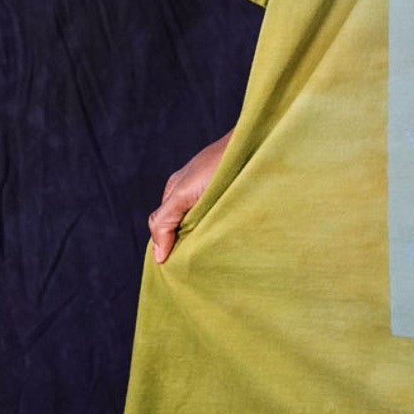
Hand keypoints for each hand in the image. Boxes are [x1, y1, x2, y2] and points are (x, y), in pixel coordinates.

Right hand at [147, 128, 233, 263]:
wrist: (255, 144)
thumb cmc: (218, 165)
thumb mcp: (183, 194)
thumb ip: (165, 221)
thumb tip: (158, 257)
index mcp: (176, 193)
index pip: (164, 229)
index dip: (170, 249)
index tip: (181, 269)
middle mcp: (192, 194)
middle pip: (185, 230)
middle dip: (191, 247)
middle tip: (202, 266)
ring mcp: (214, 196)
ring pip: (205, 228)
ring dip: (211, 239)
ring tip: (218, 255)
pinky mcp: (234, 198)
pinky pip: (224, 222)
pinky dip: (225, 232)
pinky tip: (232, 240)